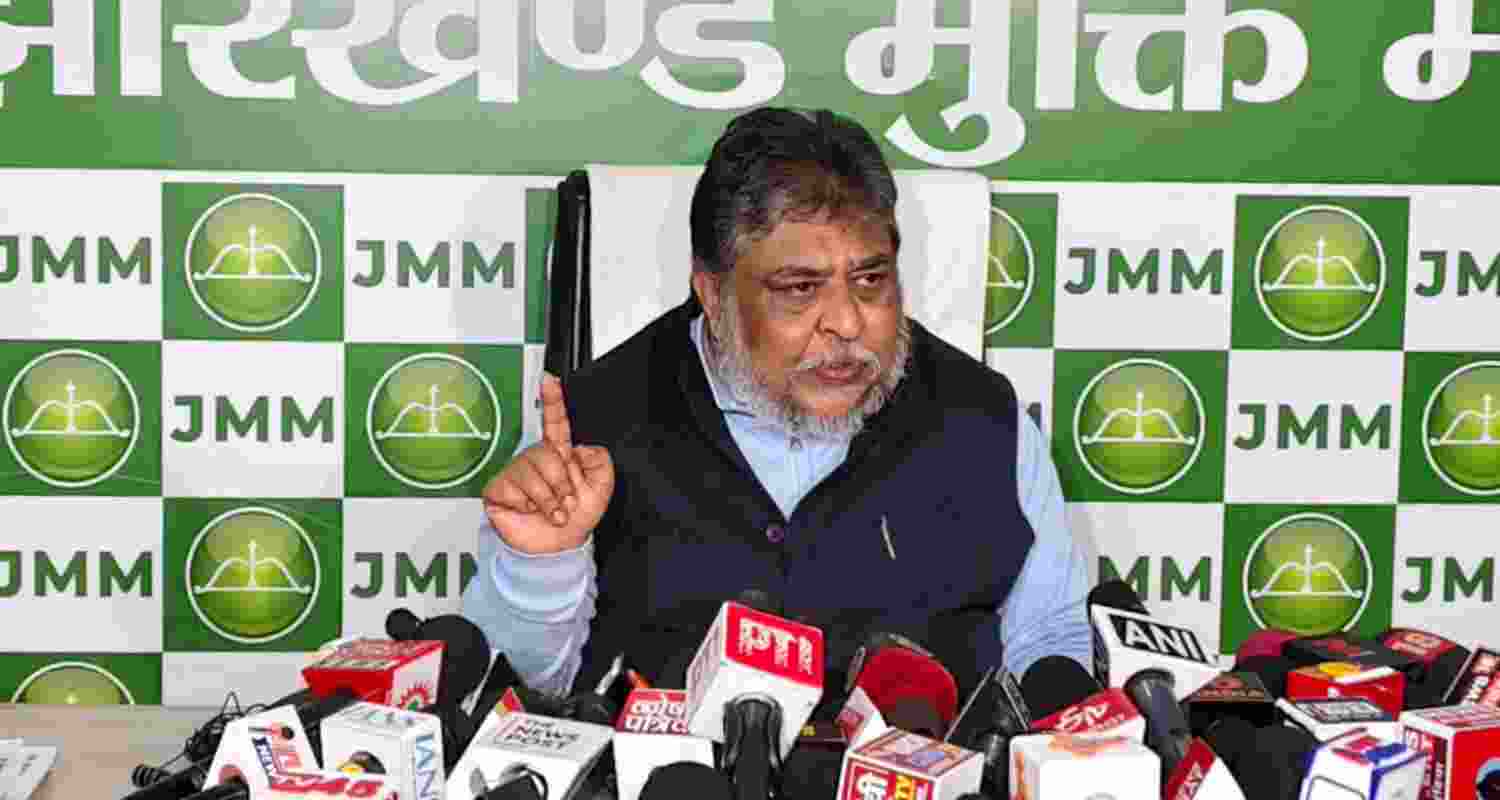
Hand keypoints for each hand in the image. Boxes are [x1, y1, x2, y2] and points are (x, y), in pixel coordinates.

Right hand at [482, 373, 613, 554]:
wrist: (558, 547)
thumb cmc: (576, 517)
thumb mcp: (601, 488)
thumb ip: (600, 461)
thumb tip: (579, 447)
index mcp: (559, 453)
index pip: (555, 421)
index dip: (552, 399)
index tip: (549, 379)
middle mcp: (535, 458)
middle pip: (546, 453)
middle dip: (562, 482)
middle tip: (566, 501)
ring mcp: (515, 472)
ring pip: (531, 473)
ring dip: (549, 499)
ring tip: (552, 511)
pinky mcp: (498, 489)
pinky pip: (513, 488)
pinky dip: (529, 505)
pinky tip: (530, 511)